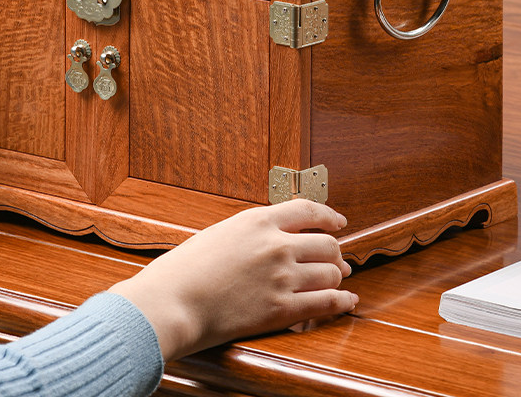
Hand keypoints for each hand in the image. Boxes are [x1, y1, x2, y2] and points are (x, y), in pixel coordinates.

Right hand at [109, 200, 357, 360]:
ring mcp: (282, 277)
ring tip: (339, 280)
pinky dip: (342, 303)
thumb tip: (276, 235)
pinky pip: (326, 303)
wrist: (173, 301)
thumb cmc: (186, 269)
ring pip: (330, 273)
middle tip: (339, 259)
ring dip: (338, 277)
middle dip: (336, 253)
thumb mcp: (222, 233)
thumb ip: (253, 232)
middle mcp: (276, 245)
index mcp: (258, 221)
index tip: (338, 222)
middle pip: (327, 244)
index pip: (308, 210)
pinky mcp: (281, 309)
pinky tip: (347, 302)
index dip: (329, 216)